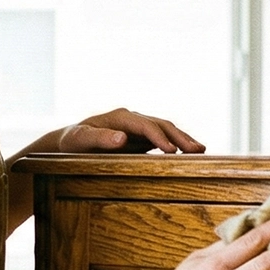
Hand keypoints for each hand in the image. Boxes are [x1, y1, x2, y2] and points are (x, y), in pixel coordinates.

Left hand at [7, 108, 205, 232]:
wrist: (68, 144)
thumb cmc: (71, 143)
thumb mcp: (80, 139)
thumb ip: (99, 138)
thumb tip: (122, 138)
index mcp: (121, 116)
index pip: (147, 125)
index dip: (160, 137)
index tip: (172, 151)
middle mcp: (133, 119)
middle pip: (162, 125)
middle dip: (180, 137)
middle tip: (197, 150)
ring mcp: (139, 128)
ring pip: (167, 131)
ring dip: (184, 139)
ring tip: (201, 150)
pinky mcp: (142, 138)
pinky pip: (164, 139)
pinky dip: (178, 145)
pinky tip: (190, 153)